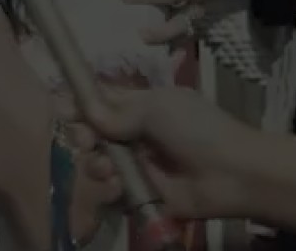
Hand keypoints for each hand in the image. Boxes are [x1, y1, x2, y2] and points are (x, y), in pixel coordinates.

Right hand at [66, 84, 256, 221]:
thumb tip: (87, 114)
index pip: (103, 102)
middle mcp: (135, 135)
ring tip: (105, 167)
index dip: (81, 103)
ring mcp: (137, 166)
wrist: (233, 173)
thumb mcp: (156, 108)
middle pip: (93, 133)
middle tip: (86, 140)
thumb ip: (117, 112)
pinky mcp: (140, 194)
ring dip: (95, 163)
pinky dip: (108, 188)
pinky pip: (111, 191)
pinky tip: (116, 185)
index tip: (63, 107)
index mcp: (142, 107)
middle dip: (83, 135)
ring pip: (98, 163)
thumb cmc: (198, 130)